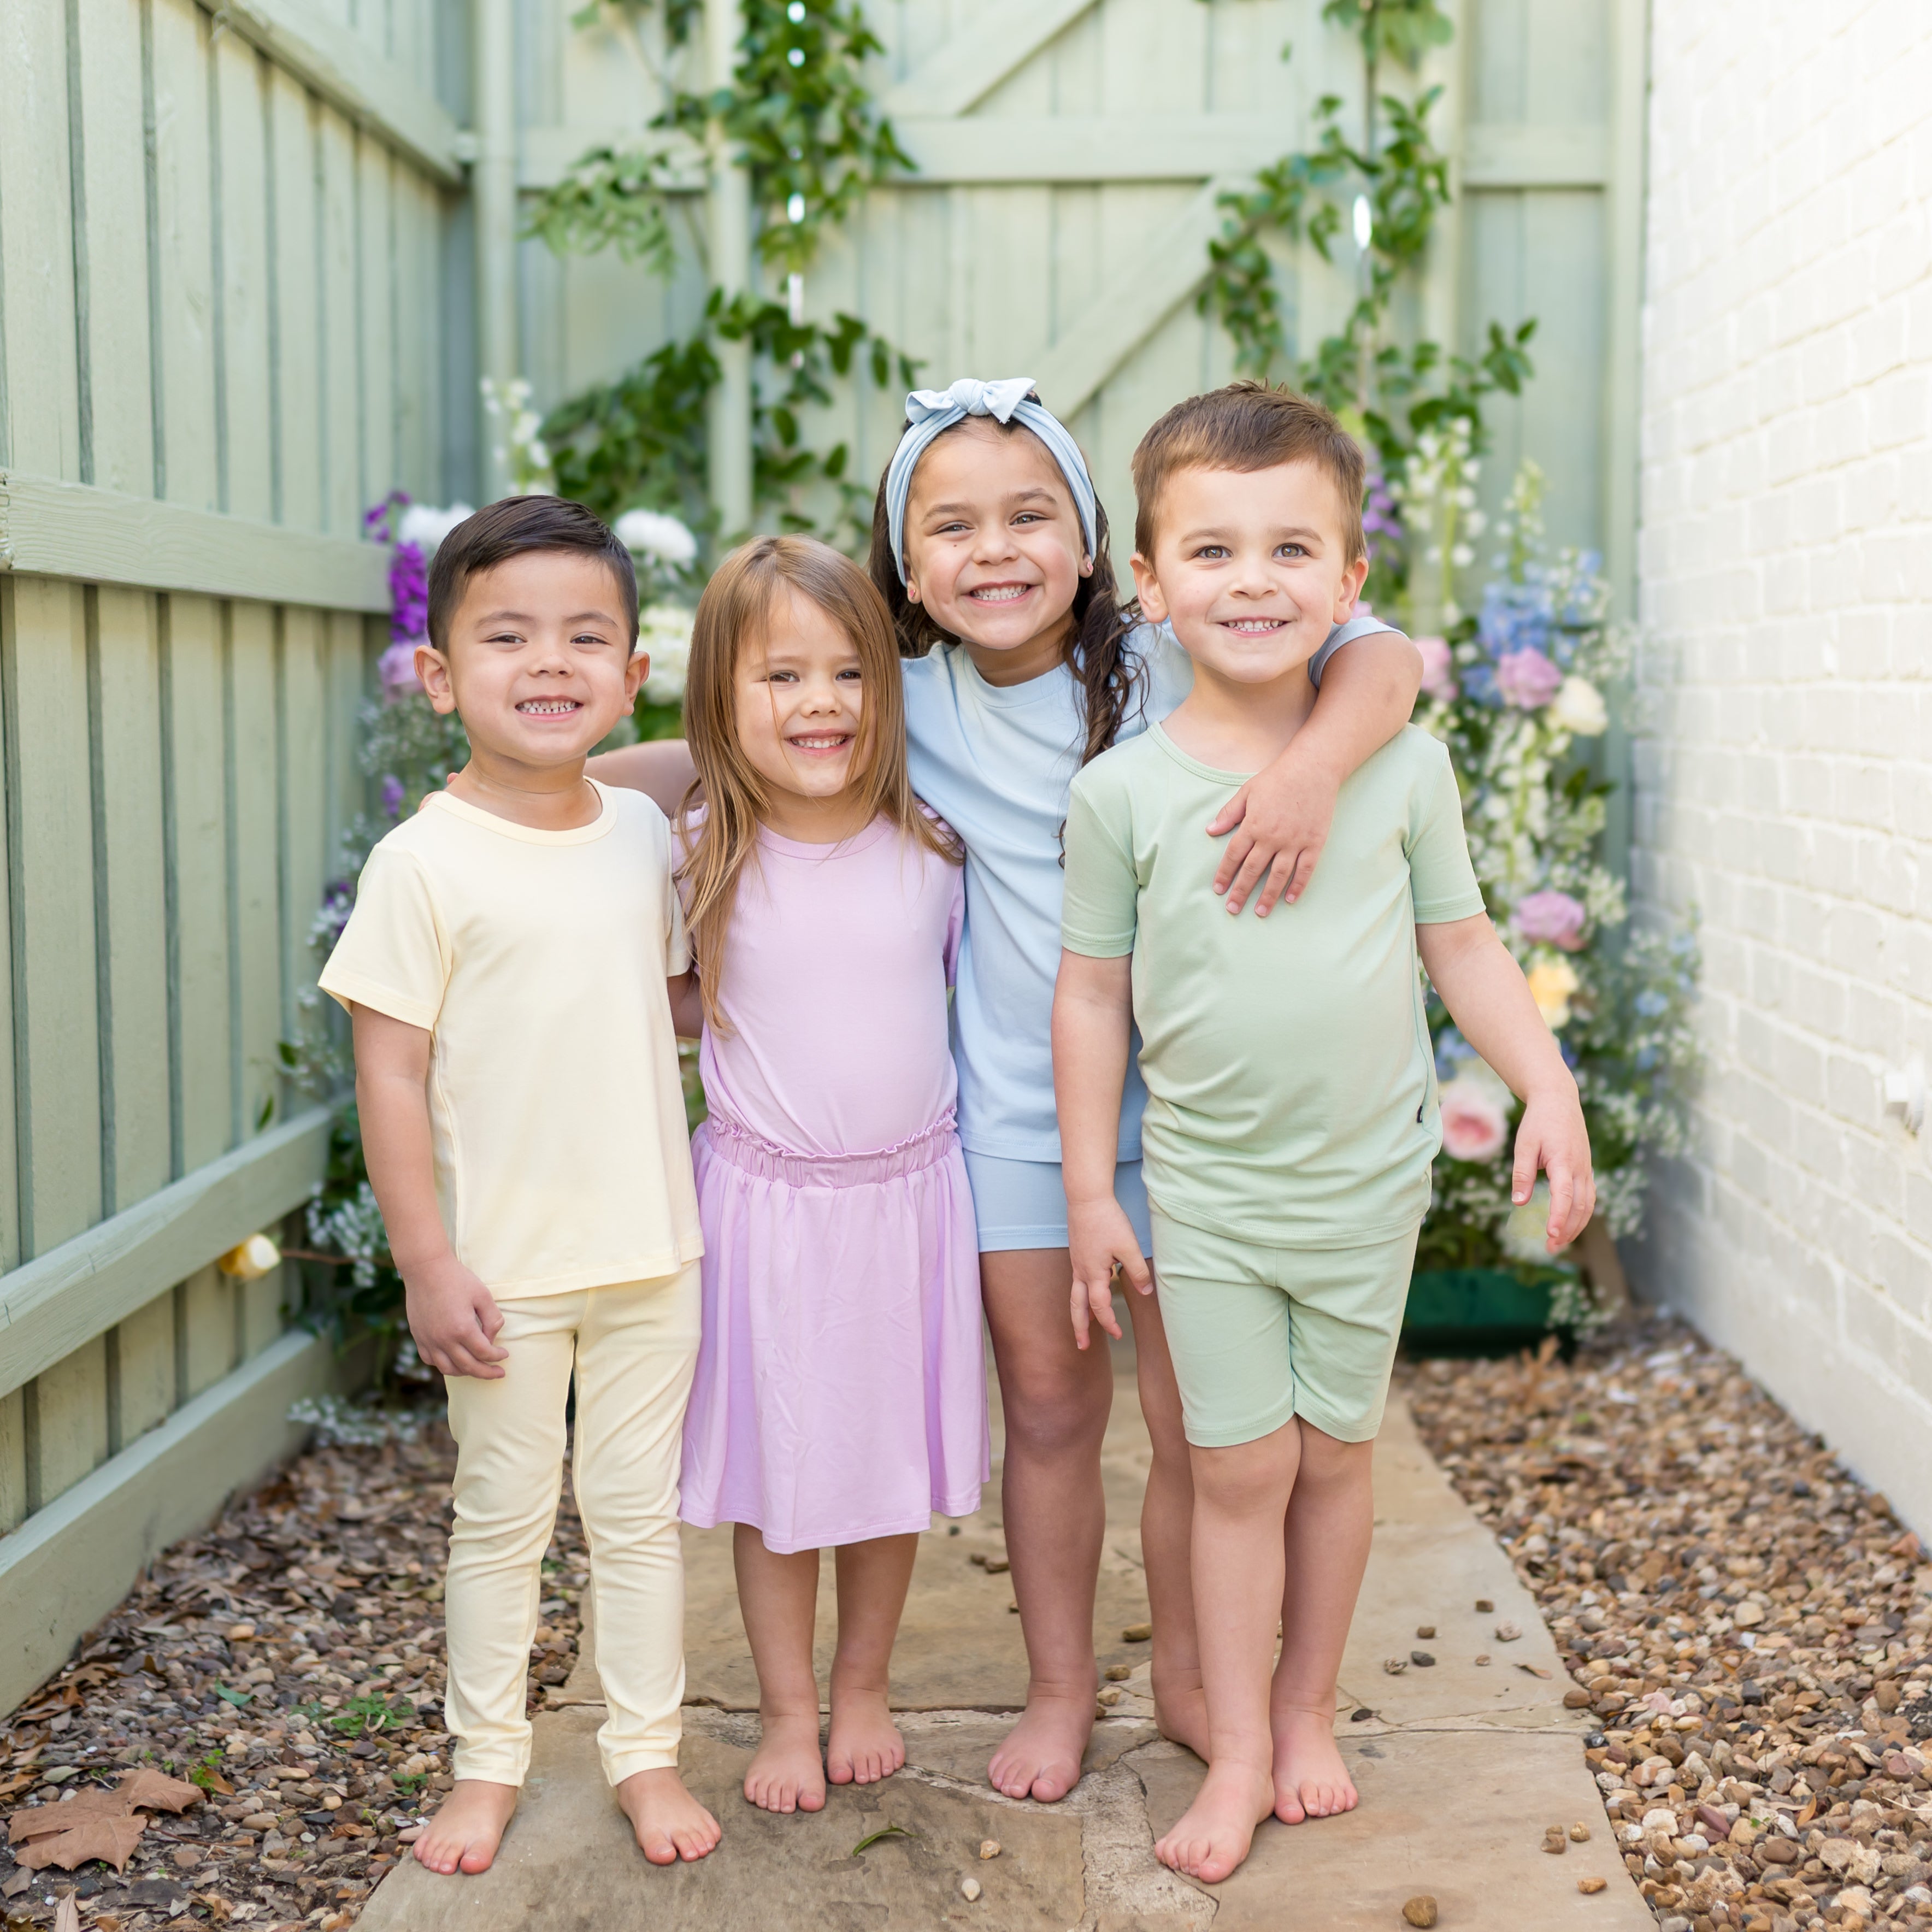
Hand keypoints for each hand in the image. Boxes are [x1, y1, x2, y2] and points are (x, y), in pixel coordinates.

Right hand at [405, 1253, 508, 1377]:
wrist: (426, 1269)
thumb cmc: (457, 1279)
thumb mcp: (483, 1295)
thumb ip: (492, 1319)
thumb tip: (492, 1339)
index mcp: (462, 1329)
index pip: (484, 1353)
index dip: (497, 1357)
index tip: (504, 1355)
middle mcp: (444, 1339)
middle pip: (468, 1367)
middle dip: (486, 1372)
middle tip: (498, 1373)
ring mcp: (429, 1340)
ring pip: (448, 1369)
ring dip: (465, 1372)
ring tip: (477, 1369)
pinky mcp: (419, 1336)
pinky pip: (431, 1360)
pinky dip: (444, 1365)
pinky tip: (454, 1360)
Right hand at [1067, 1196, 1150, 1349]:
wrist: (1086, 1198)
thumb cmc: (1107, 1220)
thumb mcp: (1128, 1247)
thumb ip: (1137, 1272)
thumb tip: (1146, 1293)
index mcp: (1094, 1273)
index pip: (1099, 1306)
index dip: (1109, 1323)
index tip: (1118, 1335)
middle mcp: (1081, 1271)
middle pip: (1077, 1307)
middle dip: (1080, 1328)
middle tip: (1082, 1346)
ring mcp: (1077, 1262)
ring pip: (1074, 1295)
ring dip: (1078, 1313)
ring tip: (1082, 1326)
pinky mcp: (1077, 1253)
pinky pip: (1076, 1281)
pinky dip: (1080, 1295)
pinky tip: (1088, 1292)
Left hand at [1206, 751, 1342, 916]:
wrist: (1312, 769)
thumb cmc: (1277, 779)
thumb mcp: (1247, 792)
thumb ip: (1229, 814)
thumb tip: (1210, 831)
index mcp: (1253, 825)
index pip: (1234, 856)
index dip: (1225, 874)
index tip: (1218, 890)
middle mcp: (1272, 837)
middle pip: (1253, 870)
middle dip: (1241, 891)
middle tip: (1233, 909)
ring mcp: (1294, 842)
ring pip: (1278, 875)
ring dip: (1268, 895)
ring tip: (1260, 912)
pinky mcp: (1314, 843)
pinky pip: (1305, 870)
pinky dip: (1298, 886)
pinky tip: (1290, 899)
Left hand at [1511, 1079, 1595, 1251]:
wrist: (1559, 1100)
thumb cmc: (1539, 1122)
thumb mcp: (1524, 1144)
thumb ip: (1522, 1173)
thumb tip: (1518, 1203)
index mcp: (1563, 1161)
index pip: (1564, 1195)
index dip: (1559, 1216)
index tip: (1551, 1234)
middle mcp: (1580, 1168)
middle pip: (1580, 1206)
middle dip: (1568, 1230)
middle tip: (1550, 1248)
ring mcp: (1586, 1169)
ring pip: (1588, 1205)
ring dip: (1576, 1226)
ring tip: (1558, 1242)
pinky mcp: (1586, 1170)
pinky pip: (1588, 1197)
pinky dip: (1581, 1214)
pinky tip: (1569, 1225)